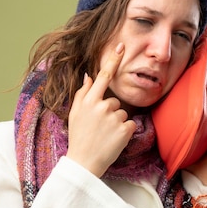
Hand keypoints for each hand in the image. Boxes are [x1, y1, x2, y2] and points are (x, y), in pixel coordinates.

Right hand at [66, 42, 136, 176]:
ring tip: (105, 135)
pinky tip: (113, 140)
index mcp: (89, 101)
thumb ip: (83, 93)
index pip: (103, 76)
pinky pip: (130, 124)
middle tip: (98, 128)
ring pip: (123, 113)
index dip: (113, 60)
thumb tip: (89, 76)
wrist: (84, 162)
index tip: (121, 45)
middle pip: (115, 101)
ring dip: (117, 123)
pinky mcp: (125, 130)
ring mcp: (114, 118)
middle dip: (110, 112)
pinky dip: (125, 132)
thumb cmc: (79, 137)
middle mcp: (102, 106)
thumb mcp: (76, 114)